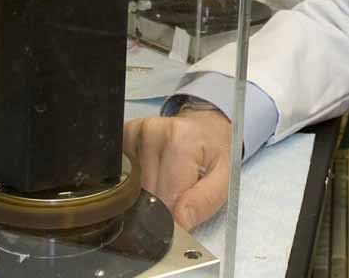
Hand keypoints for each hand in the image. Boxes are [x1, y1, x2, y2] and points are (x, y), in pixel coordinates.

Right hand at [123, 110, 231, 229]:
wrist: (208, 126)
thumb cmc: (216, 151)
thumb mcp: (226, 177)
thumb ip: (205, 201)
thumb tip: (178, 222)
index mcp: (180, 140)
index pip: (164, 199)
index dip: (173, 217)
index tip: (183, 217)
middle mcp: (152, 133)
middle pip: (145, 194)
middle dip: (160, 206)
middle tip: (179, 196)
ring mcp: (135, 133)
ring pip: (132, 189)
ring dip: (149, 195)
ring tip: (169, 183)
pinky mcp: (125, 136)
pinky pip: (122, 175)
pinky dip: (136, 184)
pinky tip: (153, 176)